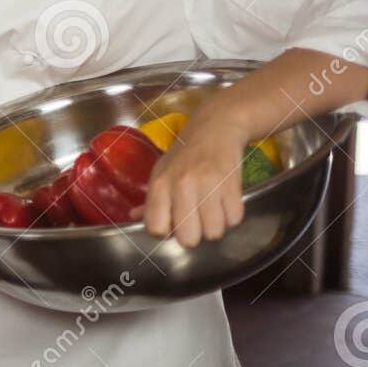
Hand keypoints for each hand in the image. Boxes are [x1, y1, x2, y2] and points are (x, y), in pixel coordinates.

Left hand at [141, 110, 249, 246]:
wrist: (215, 128)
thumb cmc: (185, 154)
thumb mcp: (161, 171)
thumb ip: (150, 199)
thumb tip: (133, 218)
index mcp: (160, 183)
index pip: (155, 227)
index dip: (166, 232)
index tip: (172, 224)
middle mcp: (181, 185)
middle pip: (188, 238)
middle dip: (194, 235)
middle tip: (196, 220)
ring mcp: (208, 185)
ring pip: (213, 233)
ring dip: (215, 226)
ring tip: (212, 209)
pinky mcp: (232, 185)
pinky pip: (234, 220)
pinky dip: (232, 215)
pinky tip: (225, 200)